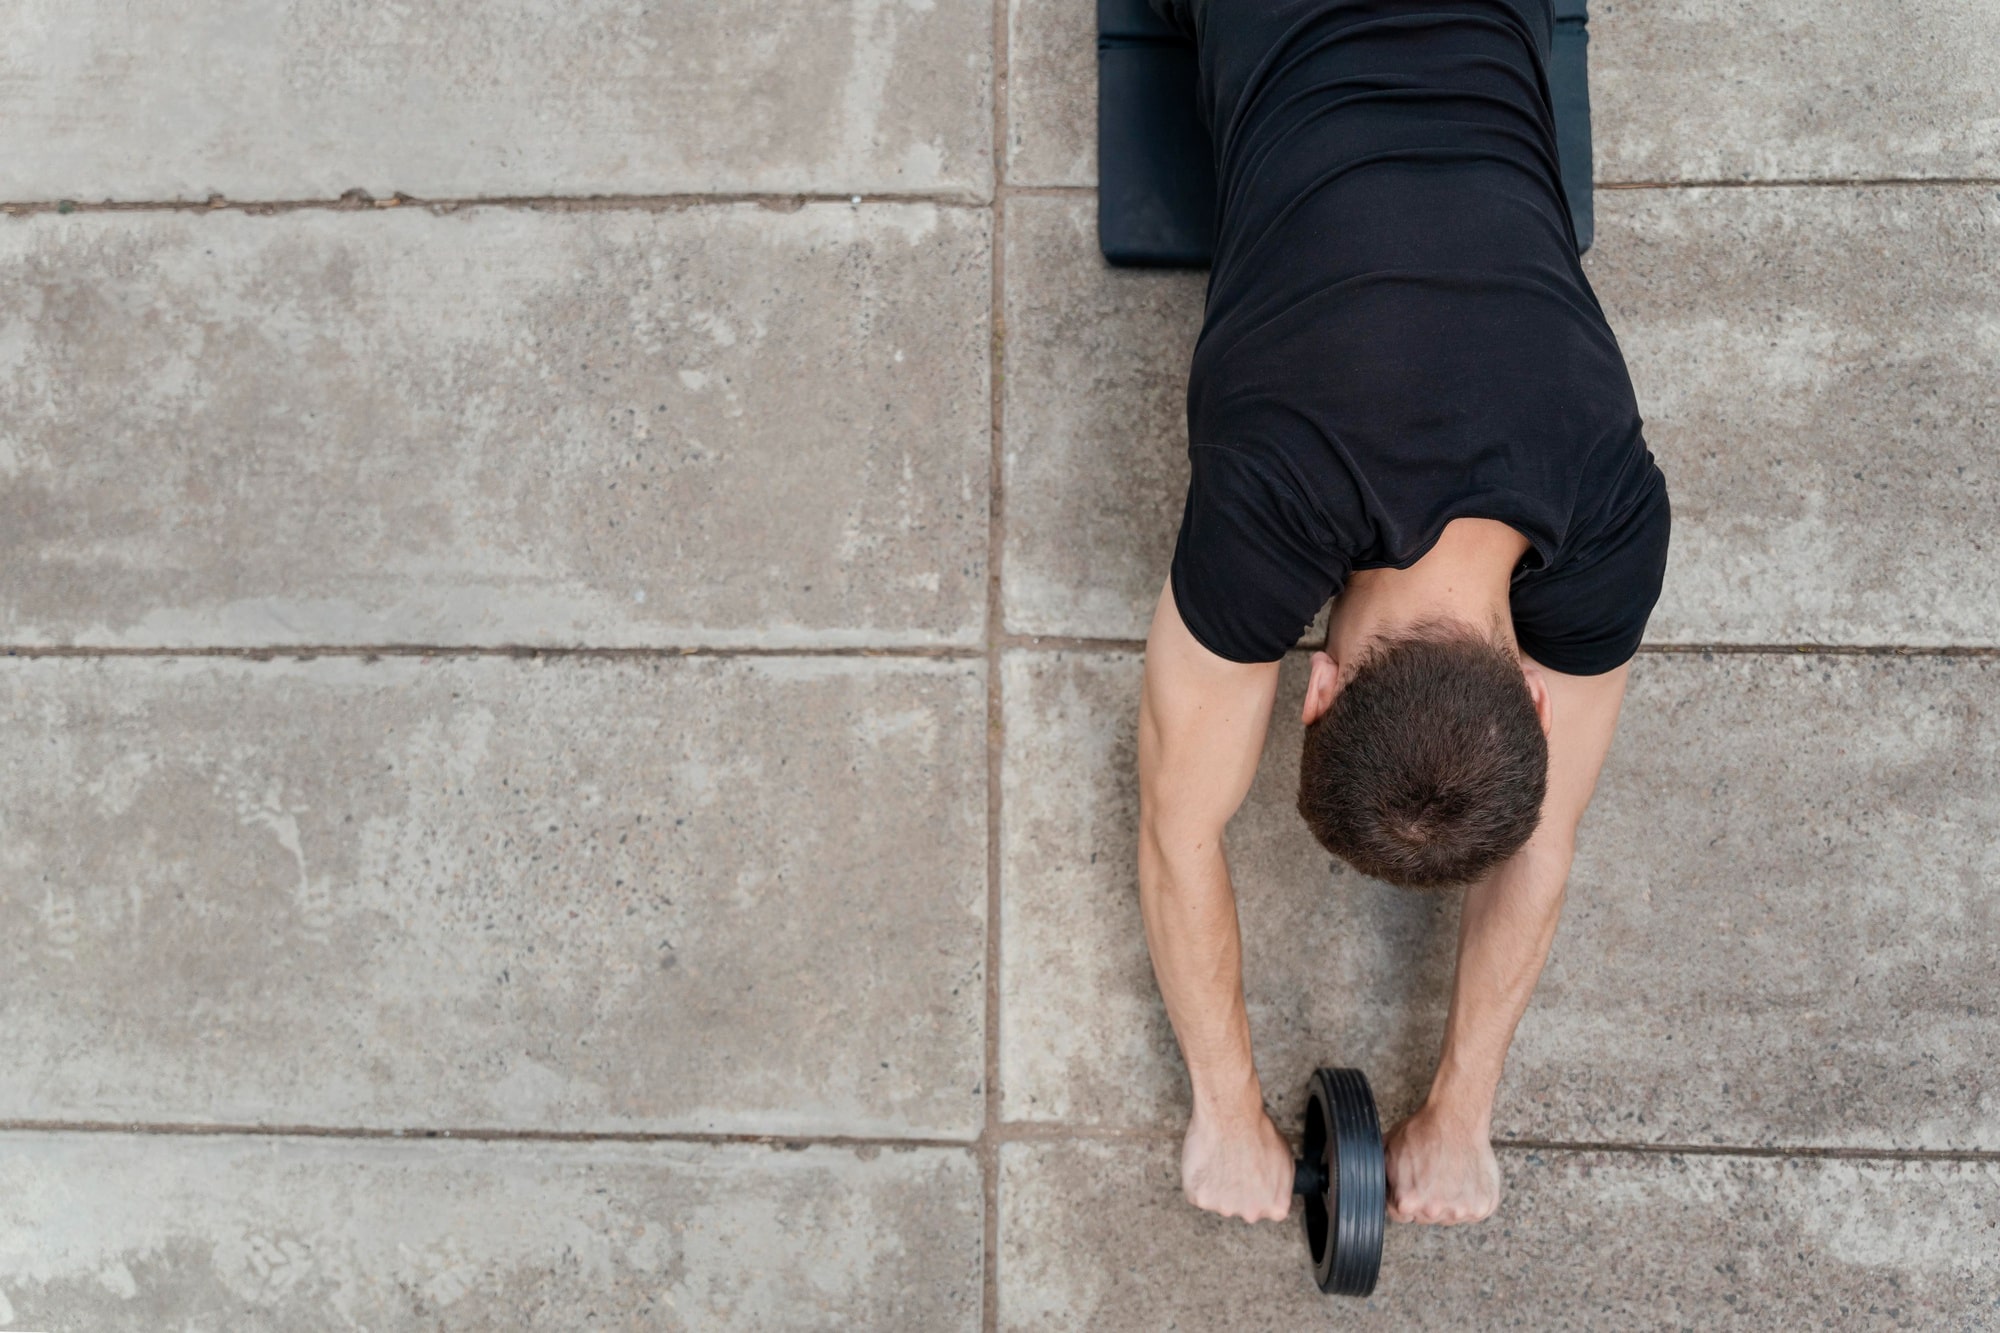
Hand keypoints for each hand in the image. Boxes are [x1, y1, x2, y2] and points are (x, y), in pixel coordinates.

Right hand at [1180, 1102, 1295, 1221]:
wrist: (1231, 1117)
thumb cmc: (1258, 1131)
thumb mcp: (1286, 1159)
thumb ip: (1280, 1184)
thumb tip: (1275, 1188)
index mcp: (1276, 1206)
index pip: (1267, 1208)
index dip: (1257, 1188)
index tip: (1251, 1173)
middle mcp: (1251, 1214)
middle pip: (1242, 1207)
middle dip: (1237, 1190)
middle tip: (1233, 1163)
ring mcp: (1224, 1208)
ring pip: (1218, 1200)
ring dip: (1217, 1185)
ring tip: (1219, 1157)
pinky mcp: (1200, 1198)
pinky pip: (1197, 1193)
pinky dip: (1198, 1180)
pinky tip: (1206, 1160)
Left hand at [1384, 1103, 1500, 1224]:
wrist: (1455, 1119)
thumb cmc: (1422, 1132)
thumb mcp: (1388, 1152)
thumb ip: (1381, 1178)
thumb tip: (1374, 1188)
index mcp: (1407, 1203)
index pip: (1401, 1215)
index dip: (1405, 1198)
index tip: (1413, 1184)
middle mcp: (1433, 1212)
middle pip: (1426, 1217)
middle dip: (1426, 1201)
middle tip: (1432, 1176)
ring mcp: (1461, 1211)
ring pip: (1451, 1214)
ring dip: (1450, 1200)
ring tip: (1450, 1173)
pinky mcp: (1483, 1206)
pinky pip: (1474, 1210)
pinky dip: (1472, 1197)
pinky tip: (1465, 1177)